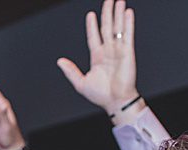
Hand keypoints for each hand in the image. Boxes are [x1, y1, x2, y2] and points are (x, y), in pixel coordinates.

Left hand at [56, 0, 138, 115]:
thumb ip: (70, 71)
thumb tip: (59, 61)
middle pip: (107, 27)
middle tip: (108, 0)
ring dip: (118, 14)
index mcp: (97, 57)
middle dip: (107, 14)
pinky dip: (128, 23)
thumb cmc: (100, 95)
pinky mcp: (128, 52)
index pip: (93, 37)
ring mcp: (118, 50)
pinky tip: (127, 12)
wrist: (115, 101)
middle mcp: (108, 51)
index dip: (91, 26)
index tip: (90, 14)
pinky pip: (127, 34)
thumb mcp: (80, 83)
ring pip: (117, 28)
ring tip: (118, 1)